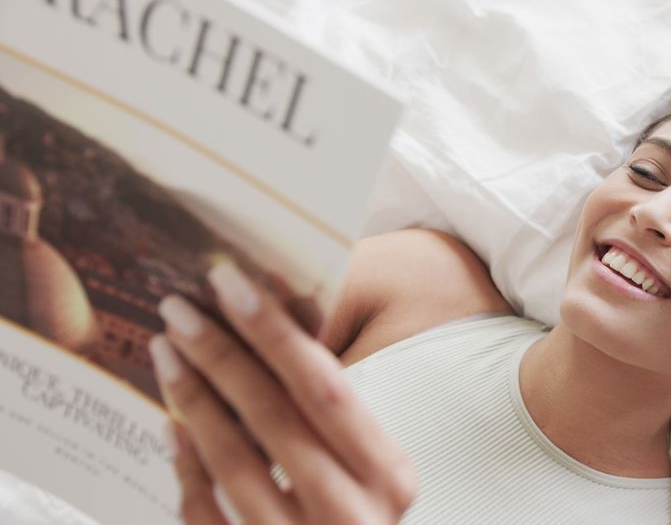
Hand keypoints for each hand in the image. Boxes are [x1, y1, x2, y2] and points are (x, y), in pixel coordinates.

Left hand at [150, 262, 416, 523]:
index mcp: (391, 477)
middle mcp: (355, 516)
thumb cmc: (356, 513)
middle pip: (276, 418)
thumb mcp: (365, 463)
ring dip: (193, 400)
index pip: (326, 388)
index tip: (229, 283)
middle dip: (222, 355)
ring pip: (234, 463)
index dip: (275, 333)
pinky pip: (206, 513)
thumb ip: (329, 399)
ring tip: (166, 352)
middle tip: (179, 308)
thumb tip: (281, 308)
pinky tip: (170, 421)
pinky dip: (185, 465)